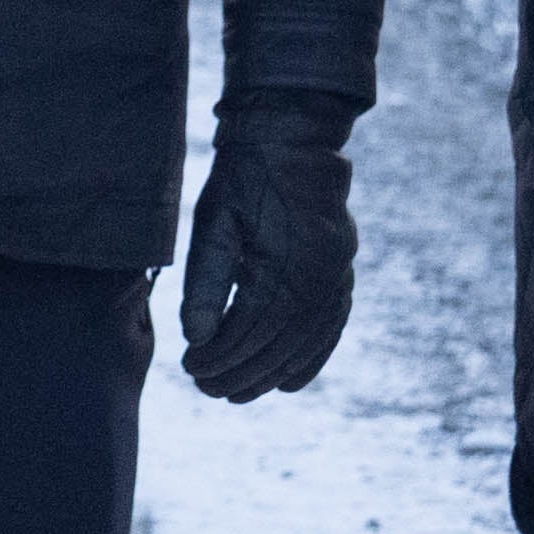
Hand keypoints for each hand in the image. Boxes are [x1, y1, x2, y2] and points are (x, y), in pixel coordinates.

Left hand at [176, 99, 354, 399]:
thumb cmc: (243, 178)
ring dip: (270, 374)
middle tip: (206, 389)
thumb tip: (196, 338)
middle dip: (240, 373)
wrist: (293, 140)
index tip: (191, 369)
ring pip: (304, 345)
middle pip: (277, 346)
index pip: (248, 331)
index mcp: (283, 264)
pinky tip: (290, 383)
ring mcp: (337, 277)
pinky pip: (331, 329)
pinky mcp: (343, 274)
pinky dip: (311, 359)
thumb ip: (205, 282)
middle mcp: (318, 278)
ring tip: (236, 393)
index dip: (219, 357)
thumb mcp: (213, 222)